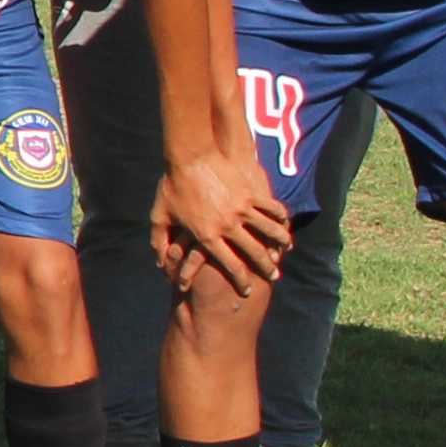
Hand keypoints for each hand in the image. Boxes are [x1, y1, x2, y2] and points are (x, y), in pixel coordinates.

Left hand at [159, 148, 293, 294]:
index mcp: (207, 235)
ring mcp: (242, 209)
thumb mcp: (159, 216)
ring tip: (286, 250)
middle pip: (254, 253)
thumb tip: (160, 264)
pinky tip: (286, 223)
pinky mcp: (251, 193)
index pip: (230, 266)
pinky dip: (281, 218)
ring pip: (269, 232)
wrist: (190, 156)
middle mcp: (228, 226)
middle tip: (274, 277)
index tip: (247, 290)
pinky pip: (272, 208)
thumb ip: (159, 242)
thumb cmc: (172, 186)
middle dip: (266, 268)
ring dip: (280, 243)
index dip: (241, 281)